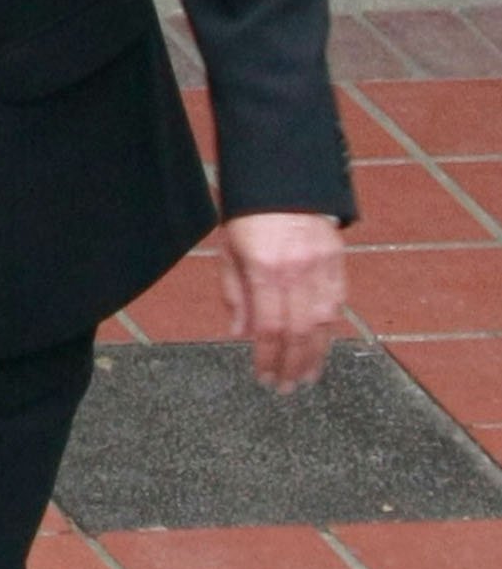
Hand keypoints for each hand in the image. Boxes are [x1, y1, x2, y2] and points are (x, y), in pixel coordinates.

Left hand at [218, 210, 347, 391]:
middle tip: (287, 388)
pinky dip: (330, 326)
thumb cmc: (247, 219)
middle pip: (300, 330)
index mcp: (266, 269)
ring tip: (308, 376)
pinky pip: (338, 300)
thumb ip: (236, 295)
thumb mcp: (229, 254)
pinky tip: (322, 344)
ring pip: (324, 321)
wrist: (283, 180)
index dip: (269, 357)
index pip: (270, 327)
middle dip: (293, 364)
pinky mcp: (339, 259)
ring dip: (316, 353)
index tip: (265, 377)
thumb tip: (241, 334)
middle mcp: (298, 270)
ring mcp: (323, 265)